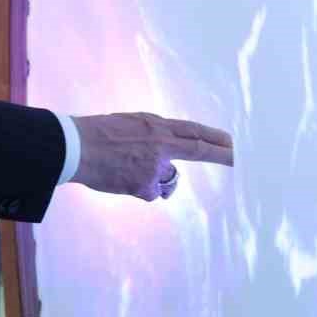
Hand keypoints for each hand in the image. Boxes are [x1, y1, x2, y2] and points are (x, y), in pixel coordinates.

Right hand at [71, 113, 233, 200]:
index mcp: (156, 125)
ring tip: (129, 168)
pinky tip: (121, 179)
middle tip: (240, 159)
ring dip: (157, 179)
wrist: (75, 147)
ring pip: (169, 179)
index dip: (215, 138)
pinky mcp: (143, 185)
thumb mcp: (131, 123)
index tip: (233, 142)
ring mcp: (153, 166)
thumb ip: (155, 135)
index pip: (194, 131)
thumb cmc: (98, 133)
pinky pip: (151, 193)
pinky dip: (140, 189)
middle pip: (199, 149)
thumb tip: (169, 155)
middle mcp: (160, 144)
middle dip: (223, 154)